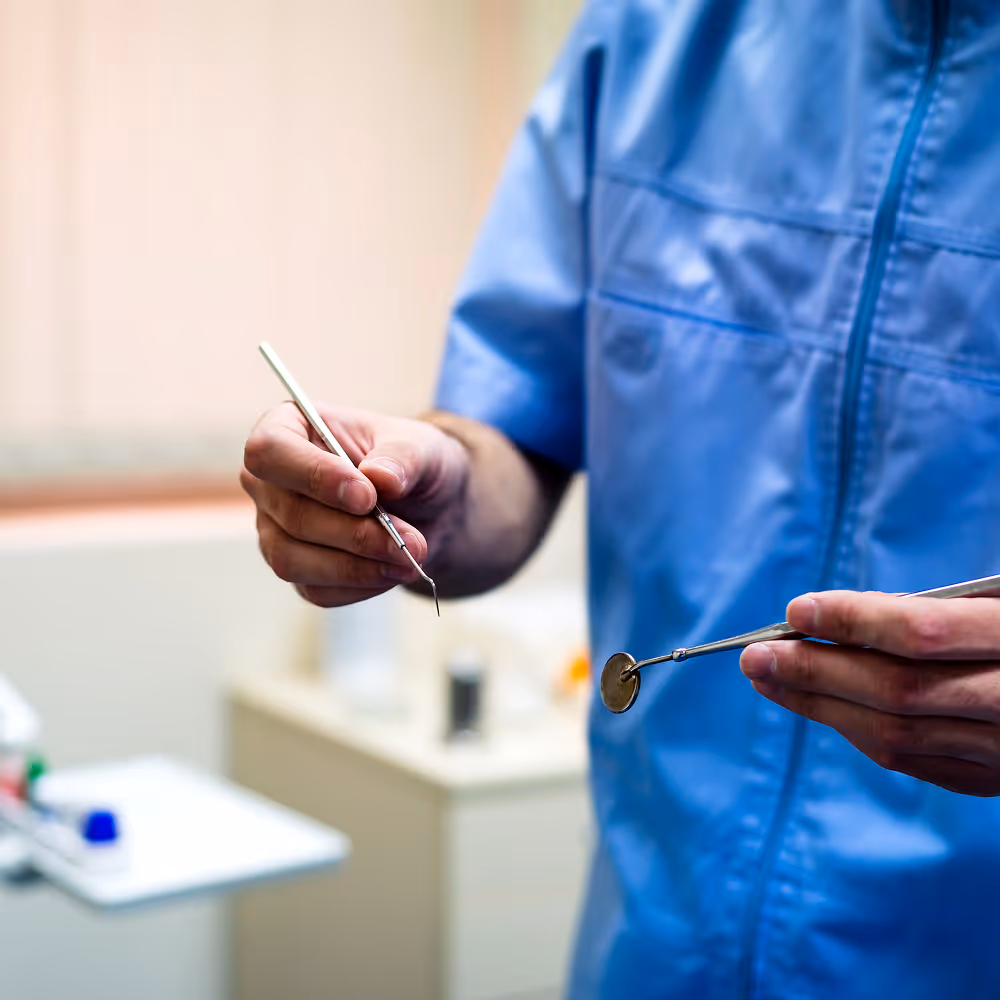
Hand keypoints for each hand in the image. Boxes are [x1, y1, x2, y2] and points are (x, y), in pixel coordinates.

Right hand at [241, 402, 468, 606]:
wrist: (426, 507)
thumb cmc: (410, 464)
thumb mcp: (421, 447)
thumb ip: (403, 457)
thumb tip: (380, 478)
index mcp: (288, 428)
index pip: (269, 451)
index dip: (314, 476)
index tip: (366, 496)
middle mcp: (269, 481)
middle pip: (290, 514)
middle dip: (355, 534)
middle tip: (409, 541)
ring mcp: (275, 528)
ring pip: (292, 559)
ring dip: (355, 567)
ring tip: (407, 560)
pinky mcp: (295, 567)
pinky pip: (315, 589)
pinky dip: (359, 585)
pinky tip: (392, 571)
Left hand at [739, 590, 999, 795]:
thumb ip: (947, 610)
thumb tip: (847, 618)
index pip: (924, 634)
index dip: (853, 621)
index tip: (796, 609)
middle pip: (898, 692)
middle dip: (816, 671)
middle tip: (755, 654)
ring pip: (898, 736)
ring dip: (820, 707)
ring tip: (768, 678)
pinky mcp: (998, 781)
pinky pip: (915, 762)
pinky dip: (857, 733)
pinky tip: (818, 707)